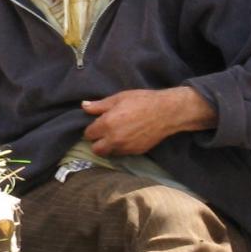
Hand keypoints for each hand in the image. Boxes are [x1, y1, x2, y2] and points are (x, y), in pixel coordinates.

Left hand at [82, 86, 216, 156]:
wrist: (166, 112)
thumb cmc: (142, 101)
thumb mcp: (119, 98)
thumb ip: (100, 105)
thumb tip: (84, 106)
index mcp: (107, 124)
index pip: (88, 134)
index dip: (92, 129)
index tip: (97, 124)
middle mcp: (114, 139)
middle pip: (96, 149)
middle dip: (97, 142)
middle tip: (103, 133)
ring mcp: (125, 148)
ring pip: (109, 153)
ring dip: (108, 147)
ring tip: (115, 136)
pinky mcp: (135, 152)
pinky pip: (122, 153)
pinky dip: (121, 148)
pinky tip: (127, 137)